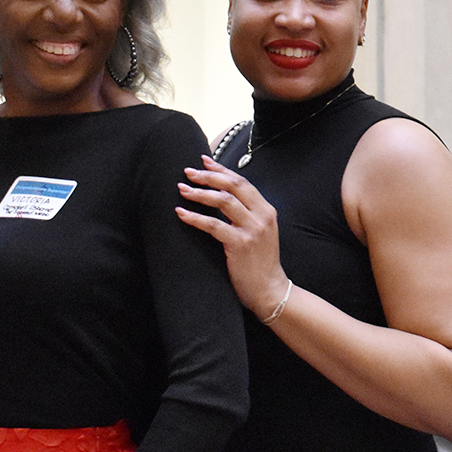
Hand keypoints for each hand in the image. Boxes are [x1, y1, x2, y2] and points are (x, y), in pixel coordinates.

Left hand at [176, 155, 289, 318]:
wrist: (270, 290)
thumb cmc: (260, 263)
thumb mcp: (260, 233)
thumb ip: (247, 215)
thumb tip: (222, 198)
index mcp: (266, 210)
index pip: (242, 182)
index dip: (221, 170)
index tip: (203, 161)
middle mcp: (262, 216)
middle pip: (232, 186)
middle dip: (208, 176)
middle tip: (188, 172)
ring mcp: (252, 229)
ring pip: (222, 201)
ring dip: (199, 193)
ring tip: (182, 189)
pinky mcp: (240, 244)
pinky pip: (213, 225)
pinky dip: (194, 217)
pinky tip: (181, 213)